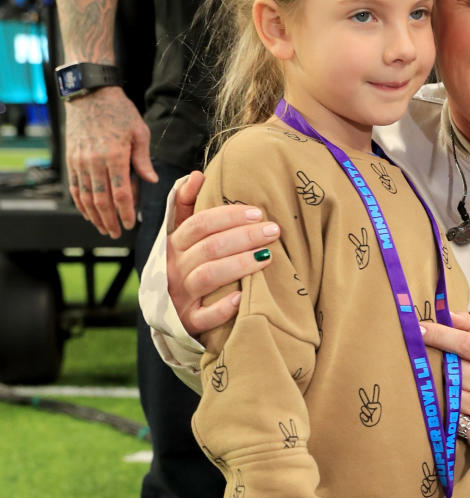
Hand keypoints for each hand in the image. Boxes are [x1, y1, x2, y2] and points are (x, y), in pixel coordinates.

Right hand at [65, 87, 157, 237]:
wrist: (90, 93)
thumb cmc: (119, 111)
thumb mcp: (139, 132)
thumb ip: (143, 160)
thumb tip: (152, 181)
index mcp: (115, 156)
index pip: (120, 194)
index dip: (126, 213)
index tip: (130, 224)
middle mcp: (94, 161)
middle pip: (101, 200)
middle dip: (110, 221)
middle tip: (117, 233)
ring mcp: (80, 161)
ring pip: (85, 197)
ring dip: (95, 216)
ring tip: (103, 229)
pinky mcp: (71, 159)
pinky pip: (74, 187)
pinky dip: (80, 203)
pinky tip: (88, 213)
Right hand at [167, 172, 280, 336]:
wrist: (168, 315)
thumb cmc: (183, 268)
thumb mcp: (179, 237)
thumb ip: (186, 206)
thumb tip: (197, 175)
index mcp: (174, 246)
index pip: (199, 224)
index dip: (228, 216)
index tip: (258, 212)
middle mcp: (175, 269)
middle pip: (209, 247)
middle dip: (244, 237)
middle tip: (273, 231)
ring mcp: (181, 297)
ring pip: (208, 276)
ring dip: (239, 264)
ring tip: (267, 257)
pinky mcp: (189, 323)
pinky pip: (205, 317)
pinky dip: (222, 308)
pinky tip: (242, 298)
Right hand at [358, 385, 381, 426]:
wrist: (376, 430)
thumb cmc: (378, 418)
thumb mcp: (378, 407)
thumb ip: (372, 403)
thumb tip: (366, 405)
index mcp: (375, 405)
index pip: (375, 397)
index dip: (376, 391)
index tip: (376, 385)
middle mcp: (370, 408)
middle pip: (365, 400)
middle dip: (362, 395)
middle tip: (360, 389)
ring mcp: (366, 412)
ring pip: (364, 408)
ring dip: (367, 412)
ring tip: (370, 416)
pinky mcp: (362, 417)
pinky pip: (362, 414)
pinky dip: (365, 418)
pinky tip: (368, 420)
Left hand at [419, 311, 469, 443]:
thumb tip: (446, 314)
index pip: (465, 343)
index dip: (440, 335)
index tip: (418, 329)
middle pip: (452, 368)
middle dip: (433, 361)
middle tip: (415, 354)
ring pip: (448, 391)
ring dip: (434, 384)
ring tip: (430, 379)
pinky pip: (448, 412)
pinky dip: (441, 405)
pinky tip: (439, 400)